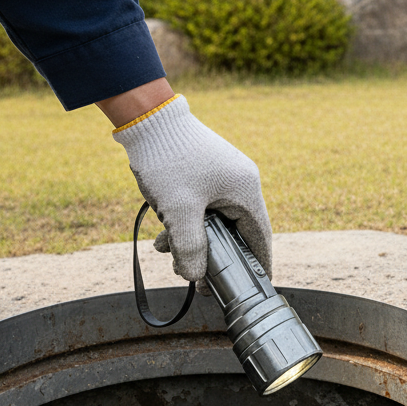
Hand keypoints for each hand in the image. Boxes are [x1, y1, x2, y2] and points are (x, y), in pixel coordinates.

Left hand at [112, 95, 272, 281]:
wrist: (146, 119)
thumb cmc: (168, 161)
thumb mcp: (179, 212)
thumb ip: (190, 248)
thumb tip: (195, 277)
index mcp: (245, 189)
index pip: (260, 236)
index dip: (259, 263)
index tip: (258, 286)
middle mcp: (241, 182)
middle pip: (235, 231)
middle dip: (214, 256)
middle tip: (197, 278)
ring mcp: (223, 175)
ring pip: (215, 220)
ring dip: (194, 239)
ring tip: (167, 252)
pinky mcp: (206, 172)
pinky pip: (203, 206)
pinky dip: (187, 222)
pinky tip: (163, 232)